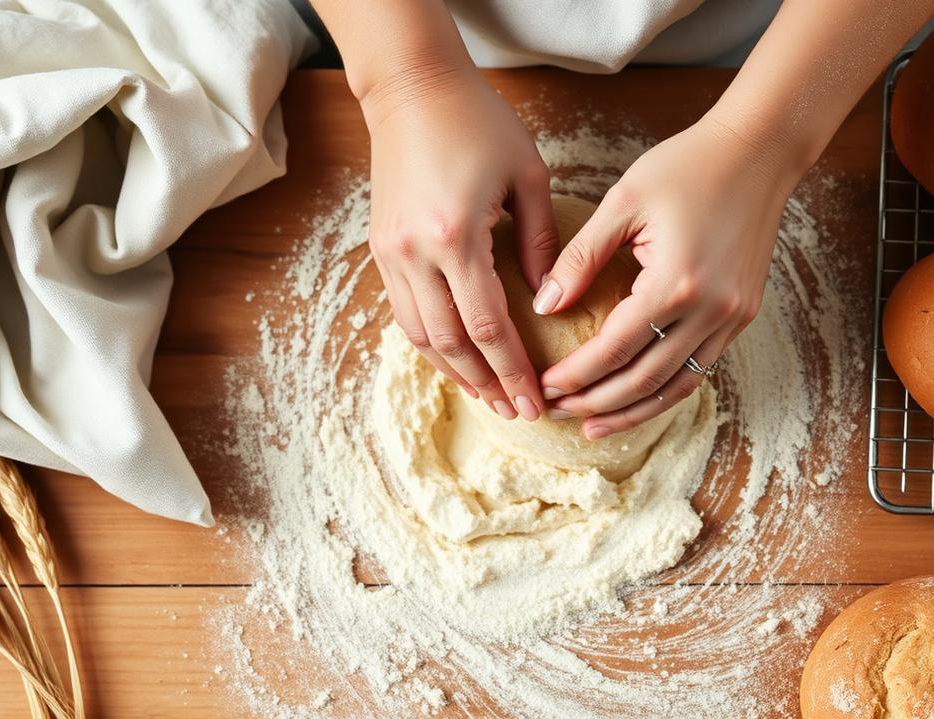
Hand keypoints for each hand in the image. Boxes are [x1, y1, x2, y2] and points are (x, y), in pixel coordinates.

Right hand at [364, 69, 557, 420]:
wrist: (413, 89)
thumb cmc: (479, 123)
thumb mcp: (529, 177)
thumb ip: (544, 244)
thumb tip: (551, 302)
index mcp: (457, 236)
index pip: (488, 327)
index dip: (512, 371)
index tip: (535, 401)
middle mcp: (416, 253)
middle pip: (451, 344)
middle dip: (486, 384)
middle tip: (517, 413)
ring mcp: (392, 253)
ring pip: (420, 336)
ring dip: (455, 372)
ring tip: (488, 396)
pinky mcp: (381, 248)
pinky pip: (404, 313)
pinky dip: (430, 343)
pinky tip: (455, 359)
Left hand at [533, 117, 801, 438]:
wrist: (758, 151)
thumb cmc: (687, 165)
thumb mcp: (622, 203)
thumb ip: (579, 258)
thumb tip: (543, 306)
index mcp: (675, 282)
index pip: (613, 349)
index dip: (575, 374)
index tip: (544, 385)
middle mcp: (709, 310)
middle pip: (642, 380)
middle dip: (595, 402)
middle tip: (557, 411)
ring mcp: (731, 318)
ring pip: (674, 386)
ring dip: (630, 411)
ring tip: (592, 425)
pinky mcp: (741, 315)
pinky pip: (698, 369)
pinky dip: (664, 391)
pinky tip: (636, 400)